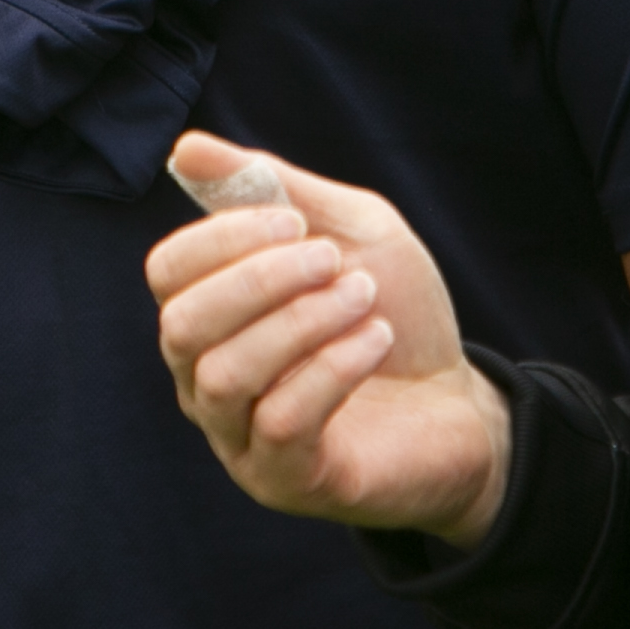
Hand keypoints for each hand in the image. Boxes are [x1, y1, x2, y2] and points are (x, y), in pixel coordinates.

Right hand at [145, 132, 510, 545]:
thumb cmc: (392, 312)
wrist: (461, 406)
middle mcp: (204, 381)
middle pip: (183, 325)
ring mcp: (239, 439)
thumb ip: (271, 189)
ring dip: (303, 322)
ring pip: (227, 374)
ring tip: (364, 299)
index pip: (167, 273)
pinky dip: (333, 368)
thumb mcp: (346, 231)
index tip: (294, 222)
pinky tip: (375, 340)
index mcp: (210, 318)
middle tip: (331, 260)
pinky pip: (282, 421)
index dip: (222, 238)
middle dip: (259, 280)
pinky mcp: (285, 481)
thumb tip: (185, 147)